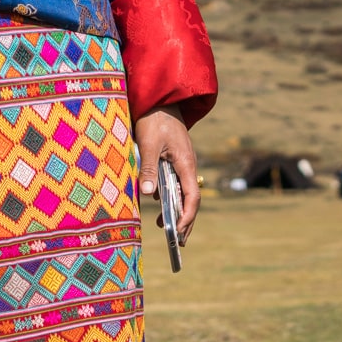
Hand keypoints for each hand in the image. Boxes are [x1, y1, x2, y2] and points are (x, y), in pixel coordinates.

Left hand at [134, 104, 199, 242]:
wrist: (160, 100)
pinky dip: (169, 196)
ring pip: (183, 192)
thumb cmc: (154, 120)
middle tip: (179, 242)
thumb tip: (148, 194)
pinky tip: (157, 203)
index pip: (192, 197)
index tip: (179, 231)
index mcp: (186, 164)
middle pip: (191, 199)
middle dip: (186, 220)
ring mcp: (182, 163)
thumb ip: (149, 168)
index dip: (187, 216)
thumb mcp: (149, 144)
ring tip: (166, 227)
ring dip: (176, 210)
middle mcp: (187, 166)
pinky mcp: (174, 159)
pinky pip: (175, 182)